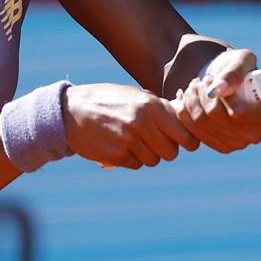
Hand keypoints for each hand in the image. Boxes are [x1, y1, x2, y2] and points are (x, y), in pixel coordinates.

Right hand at [63, 83, 198, 168]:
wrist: (72, 111)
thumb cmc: (110, 100)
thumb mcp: (137, 96)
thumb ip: (161, 109)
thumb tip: (186, 122)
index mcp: (152, 106)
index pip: (184, 135)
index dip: (188, 141)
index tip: (186, 142)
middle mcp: (142, 124)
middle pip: (171, 152)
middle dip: (166, 148)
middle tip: (155, 140)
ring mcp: (128, 142)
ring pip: (153, 160)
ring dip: (148, 153)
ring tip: (133, 139)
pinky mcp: (116, 156)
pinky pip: (136, 164)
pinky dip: (131, 158)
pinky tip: (120, 144)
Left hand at [174, 49, 260, 153]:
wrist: (225, 81)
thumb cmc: (238, 68)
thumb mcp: (240, 61)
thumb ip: (232, 73)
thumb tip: (218, 90)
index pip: (238, 111)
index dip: (220, 95)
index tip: (211, 79)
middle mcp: (254, 135)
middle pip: (215, 118)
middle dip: (201, 94)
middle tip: (201, 81)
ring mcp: (236, 144)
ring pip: (200, 123)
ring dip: (191, 100)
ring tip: (194, 86)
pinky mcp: (217, 146)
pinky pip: (191, 132)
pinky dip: (184, 112)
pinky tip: (186, 99)